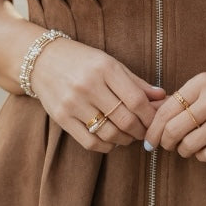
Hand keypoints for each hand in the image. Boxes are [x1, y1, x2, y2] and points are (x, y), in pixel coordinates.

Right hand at [31, 37, 164, 153]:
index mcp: (105, 68)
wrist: (43, 60)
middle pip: (125, 119)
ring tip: (129, 135)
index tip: (156, 120)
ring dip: (125, 139)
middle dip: (141, 130)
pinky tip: (111, 140)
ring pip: (109, 133)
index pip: (136, 99)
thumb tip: (162, 97)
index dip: (150, 115)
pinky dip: (106, 145)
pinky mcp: (61, 118)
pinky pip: (90, 141)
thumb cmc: (82, 61)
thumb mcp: (110, 63)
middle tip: (145, 132)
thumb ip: (136, 82)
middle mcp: (89, 85)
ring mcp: (73, 103)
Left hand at [145, 66, 205, 163]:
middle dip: (165, 143)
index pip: (165, 109)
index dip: (153, 129)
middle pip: (173, 129)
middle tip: (167, 146)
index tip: (149, 140)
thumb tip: (150, 118)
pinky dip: (203, 156)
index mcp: (202, 82)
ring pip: (189, 145)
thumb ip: (184, 100)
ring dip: (185, 151)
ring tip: (190, 146)